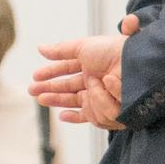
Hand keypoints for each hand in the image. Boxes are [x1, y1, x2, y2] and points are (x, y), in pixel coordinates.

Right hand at [32, 15, 136, 129]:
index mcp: (92, 63)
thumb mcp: (84, 47)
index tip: (35, 75)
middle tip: (31, 90)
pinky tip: (62, 115)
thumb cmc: (113, 52)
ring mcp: (102, 94)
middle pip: (68, 86)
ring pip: (75, 100)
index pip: (67, 68)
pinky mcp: (108, 109)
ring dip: (57, 99)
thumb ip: (62, 49)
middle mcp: (96, 79)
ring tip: (41, 98)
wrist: (133, 66)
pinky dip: (76, 116)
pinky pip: (90, 116)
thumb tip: (40, 48)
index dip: (51, 72)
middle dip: (50, 88)